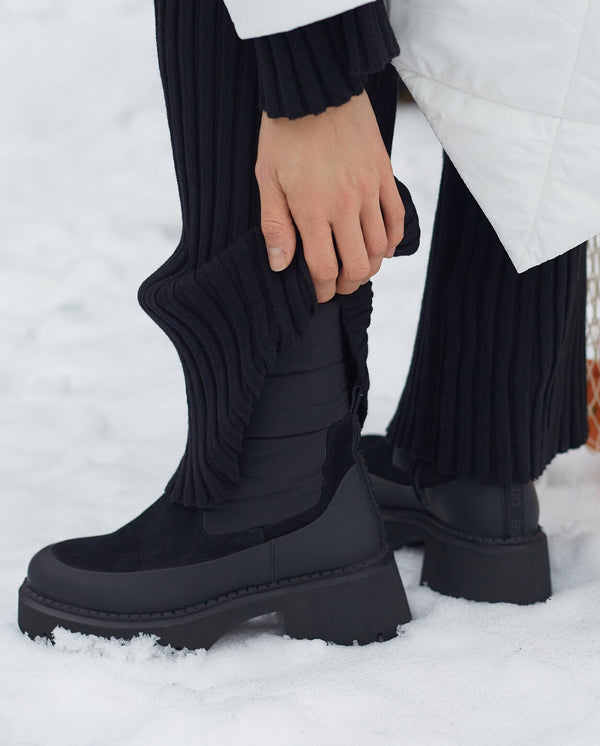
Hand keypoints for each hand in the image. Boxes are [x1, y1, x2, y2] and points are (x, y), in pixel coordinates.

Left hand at [255, 90, 404, 302]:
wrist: (317, 88)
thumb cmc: (284, 133)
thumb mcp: (267, 179)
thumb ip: (275, 225)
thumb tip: (280, 266)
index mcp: (311, 210)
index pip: (323, 268)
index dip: (322, 290)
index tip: (318, 294)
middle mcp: (344, 205)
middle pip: (357, 265)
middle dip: (346, 284)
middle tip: (337, 284)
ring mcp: (368, 190)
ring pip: (380, 247)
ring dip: (370, 266)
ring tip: (357, 269)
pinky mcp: (384, 174)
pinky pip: (397, 218)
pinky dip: (392, 240)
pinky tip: (382, 247)